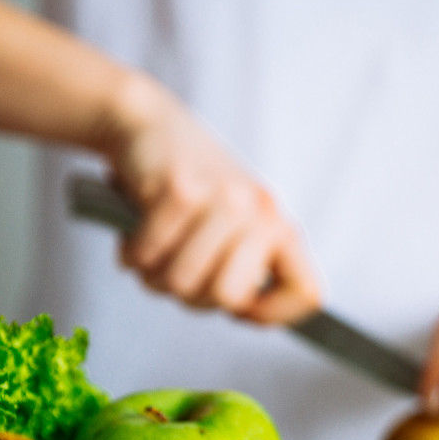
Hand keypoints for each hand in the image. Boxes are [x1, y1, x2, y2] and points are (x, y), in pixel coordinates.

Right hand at [103, 77, 320, 323]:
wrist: (149, 125)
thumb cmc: (191, 187)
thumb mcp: (234, 228)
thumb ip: (245, 270)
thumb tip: (246, 312)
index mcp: (279, 228)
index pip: (307, 293)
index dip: (272, 314)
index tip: (240, 311)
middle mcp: (260, 212)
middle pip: (229, 297)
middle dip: (191, 295)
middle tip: (178, 267)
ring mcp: (222, 200)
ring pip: (183, 281)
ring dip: (155, 274)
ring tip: (155, 249)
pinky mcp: (179, 190)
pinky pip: (149, 255)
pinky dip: (132, 252)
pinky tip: (135, 232)